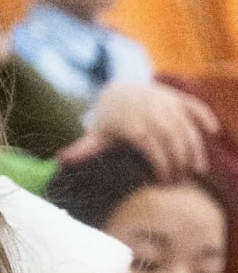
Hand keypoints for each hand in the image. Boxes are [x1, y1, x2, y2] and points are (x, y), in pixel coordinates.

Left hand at [57, 81, 220, 179]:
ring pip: (185, 125)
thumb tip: (60, 160)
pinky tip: (212, 133)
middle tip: (182, 181)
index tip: (164, 182)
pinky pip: (194, 106)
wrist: (120, 90)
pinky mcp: (177, 96)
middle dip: (179, 160)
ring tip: (197, 169)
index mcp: (130, 121)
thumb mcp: (97, 134)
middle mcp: (149, 109)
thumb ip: (83, 148)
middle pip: (171, 137)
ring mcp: (165, 101)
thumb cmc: (109, 121)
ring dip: (194, 147)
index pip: (150, 144)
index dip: (160, 163)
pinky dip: (204, 117)